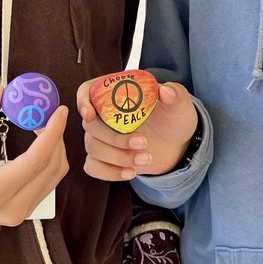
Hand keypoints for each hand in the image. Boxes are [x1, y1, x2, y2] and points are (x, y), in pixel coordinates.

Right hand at [0, 87, 68, 232]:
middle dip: (56, 135)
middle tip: (48, 111)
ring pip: (55, 175)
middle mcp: (13, 208)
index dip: (53, 133)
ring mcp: (22, 213)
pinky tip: (41, 142)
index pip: (35, 161)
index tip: (59, 110)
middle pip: (52, 167)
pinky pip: (50, 181)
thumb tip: (0, 93)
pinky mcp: (27, 211)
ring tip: (41, 125)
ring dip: (55, 146)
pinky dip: (51, 158)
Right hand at [77, 78, 197, 180]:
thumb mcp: (179, 104)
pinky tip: (130, 173)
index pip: (87, 91)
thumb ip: (175, 94)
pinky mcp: (105, 158)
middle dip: (114, 138)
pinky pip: (92, 166)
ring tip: (146, 159)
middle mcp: (104, 115)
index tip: (90, 115)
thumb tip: (166, 91)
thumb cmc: (174, 118)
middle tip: (143, 142)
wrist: (177, 145)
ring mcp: (102, 137)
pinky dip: (109, 172)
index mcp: (116, 94)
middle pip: (90, 125)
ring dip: (117, 157)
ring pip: (92, 147)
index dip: (83, 101)